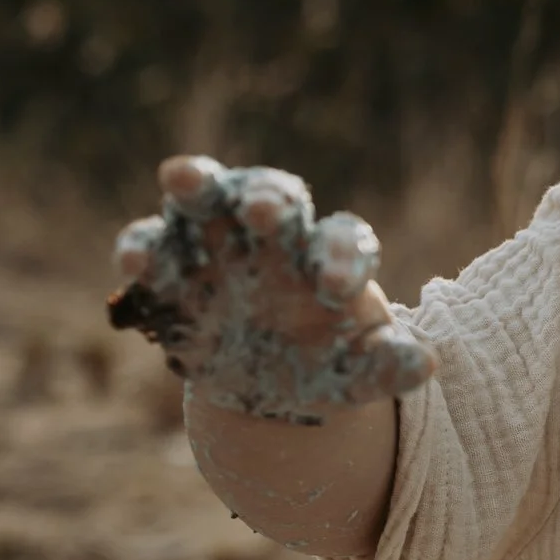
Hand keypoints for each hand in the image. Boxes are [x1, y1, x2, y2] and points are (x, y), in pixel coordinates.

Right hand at [107, 156, 431, 422]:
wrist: (267, 382)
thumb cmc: (324, 362)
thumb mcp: (356, 373)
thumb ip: (385, 366)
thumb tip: (425, 365)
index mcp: (332, 257)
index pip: (344, 239)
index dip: (343, 258)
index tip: (338, 290)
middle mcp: (277, 236)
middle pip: (278, 195)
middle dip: (271, 198)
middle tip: (269, 212)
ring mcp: (219, 242)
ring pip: (209, 196)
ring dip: (196, 184)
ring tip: (181, 177)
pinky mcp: (169, 266)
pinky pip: (152, 244)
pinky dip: (141, 247)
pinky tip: (134, 266)